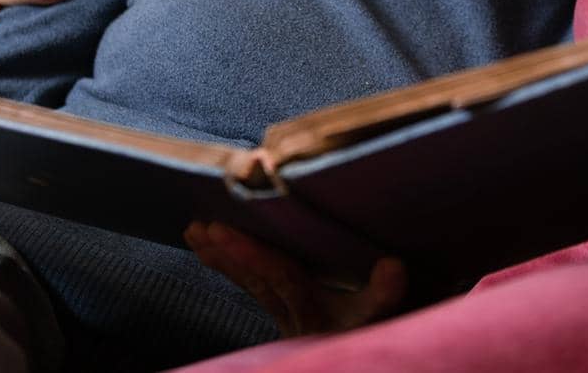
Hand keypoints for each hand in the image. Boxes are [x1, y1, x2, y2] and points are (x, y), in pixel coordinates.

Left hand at [185, 222, 406, 335]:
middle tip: (199, 227)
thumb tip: (392, 266)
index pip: (279, 278)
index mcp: (315, 309)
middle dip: (228, 254)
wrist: (355, 358)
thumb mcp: (380, 316)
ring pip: (251, 286)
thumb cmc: (372, 330)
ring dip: (223, 259)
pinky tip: (209, 251)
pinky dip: (232, 268)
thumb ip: (384, 294)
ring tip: (194, 233)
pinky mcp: (287, 315)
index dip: (251, 256)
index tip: (220, 231)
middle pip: (257, 281)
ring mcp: (288, 316)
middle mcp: (295, 314)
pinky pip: (255, 289)